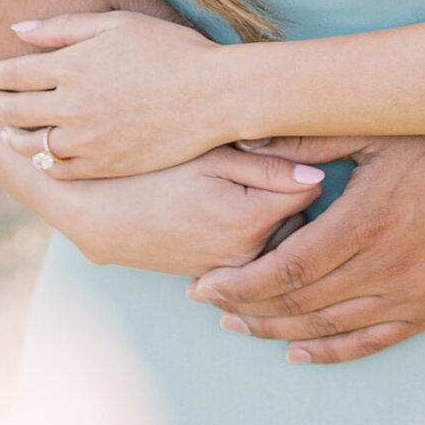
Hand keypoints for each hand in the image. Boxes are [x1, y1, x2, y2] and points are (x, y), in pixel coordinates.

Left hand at [0, 9, 236, 176]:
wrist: (213, 95)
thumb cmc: (170, 49)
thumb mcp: (116, 23)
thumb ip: (64, 27)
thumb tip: (17, 29)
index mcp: (72, 67)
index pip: (13, 74)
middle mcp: (72, 106)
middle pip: (14, 110)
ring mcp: (88, 140)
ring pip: (32, 144)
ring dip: (12, 136)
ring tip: (4, 131)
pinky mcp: (106, 165)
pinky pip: (60, 169)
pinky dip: (42, 162)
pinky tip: (40, 156)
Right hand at [67, 144, 328, 277]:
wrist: (104, 218)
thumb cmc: (155, 176)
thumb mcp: (211, 158)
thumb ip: (268, 166)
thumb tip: (320, 174)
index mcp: (252, 221)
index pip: (312, 190)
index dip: (306, 163)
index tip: (299, 145)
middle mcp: (250, 255)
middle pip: (302, 217)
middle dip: (291, 192)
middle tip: (263, 165)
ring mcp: (236, 272)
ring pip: (282, 237)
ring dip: (277, 215)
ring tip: (243, 188)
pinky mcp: (223, 279)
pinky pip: (259, 255)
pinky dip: (256, 236)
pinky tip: (230, 211)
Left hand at [185, 132, 424, 362]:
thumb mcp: (376, 126)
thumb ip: (309, 136)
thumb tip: (248, 137)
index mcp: (365, 223)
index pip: (284, 269)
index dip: (238, 282)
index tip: (203, 283)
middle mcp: (384, 268)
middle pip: (298, 304)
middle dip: (246, 307)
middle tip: (208, 303)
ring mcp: (409, 295)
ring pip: (328, 327)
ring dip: (277, 330)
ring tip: (239, 324)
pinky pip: (371, 342)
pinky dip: (330, 351)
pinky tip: (298, 351)